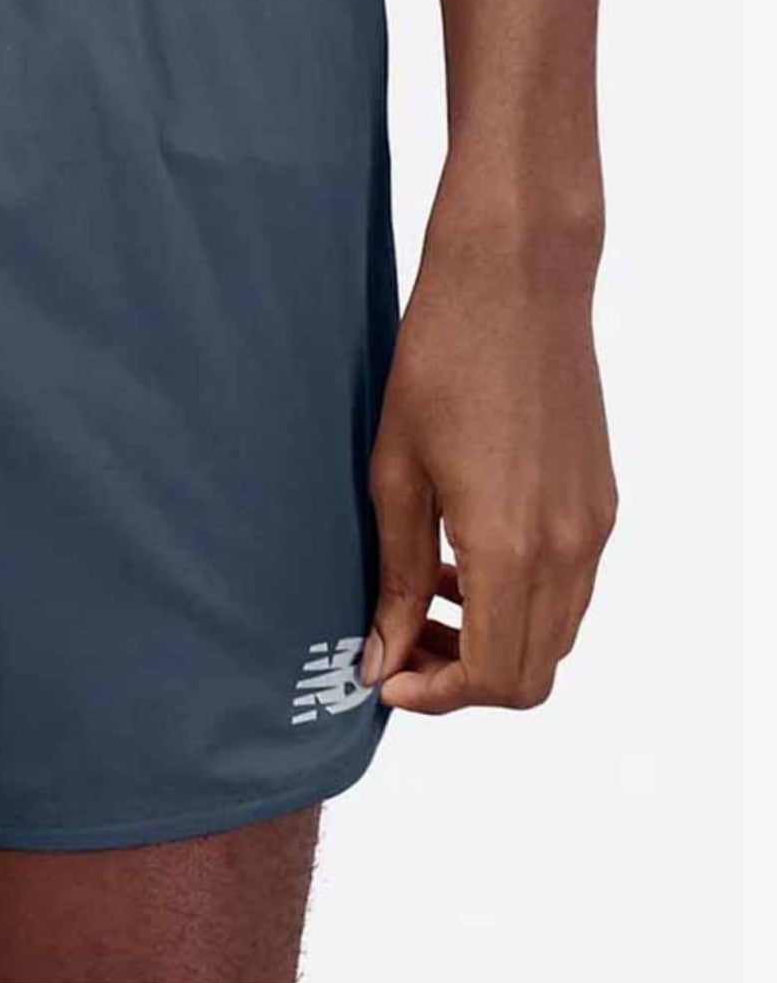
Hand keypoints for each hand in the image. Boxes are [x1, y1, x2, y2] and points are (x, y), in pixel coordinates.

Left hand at [365, 225, 616, 712]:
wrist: (516, 285)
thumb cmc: (439, 363)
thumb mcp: (395, 474)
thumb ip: (395, 576)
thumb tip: (380, 657)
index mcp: (511, 545)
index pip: (496, 678)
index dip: (437, 697)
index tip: (386, 680)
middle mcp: (569, 548)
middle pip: (534, 673)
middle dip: (463, 681)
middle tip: (399, 649)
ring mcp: (595, 527)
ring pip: (556, 635)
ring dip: (493, 641)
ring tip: (423, 602)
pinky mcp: (603, 503)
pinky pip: (571, 588)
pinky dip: (520, 601)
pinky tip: (461, 561)